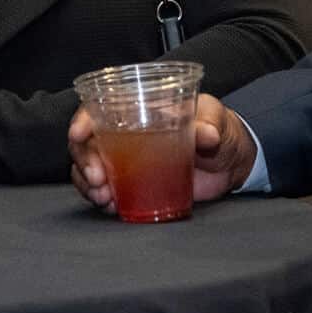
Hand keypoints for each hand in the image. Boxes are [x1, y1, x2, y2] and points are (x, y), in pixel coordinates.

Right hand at [69, 95, 255, 211]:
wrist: (232, 162)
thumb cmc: (220, 129)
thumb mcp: (216, 120)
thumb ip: (209, 125)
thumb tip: (206, 135)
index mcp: (139, 108)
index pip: (99, 108)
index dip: (83, 119)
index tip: (79, 134)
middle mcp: (126, 133)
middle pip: (88, 142)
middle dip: (84, 160)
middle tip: (97, 178)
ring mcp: (128, 161)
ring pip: (91, 169)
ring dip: (88, 183)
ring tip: (103, 196)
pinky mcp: (136, 185)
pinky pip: (107, 191)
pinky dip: (102, 199)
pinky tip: (110, 205)